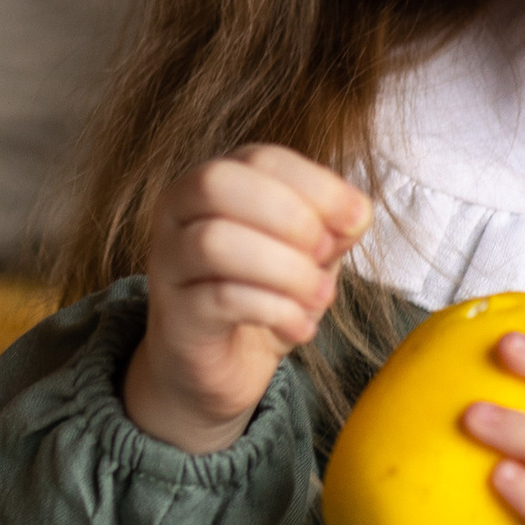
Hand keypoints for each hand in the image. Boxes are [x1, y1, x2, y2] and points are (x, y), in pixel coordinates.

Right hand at [123, 145, 369, 455]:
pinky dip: (274, 310)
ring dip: (285, 270)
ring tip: (318, 297)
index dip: (316, 185)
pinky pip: (219, 298)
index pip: (261, 157)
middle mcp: (179, 212)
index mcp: (215, 182)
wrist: (220, 367)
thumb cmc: (261, 296)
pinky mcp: (174, 315)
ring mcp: (168, 263)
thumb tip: (355, 215)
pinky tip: (298, 327)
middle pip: (217, 182)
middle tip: (324, 254)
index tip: (357, 219)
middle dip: (288, 216)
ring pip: (213, 241)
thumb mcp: (307, 255)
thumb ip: (330, 228)